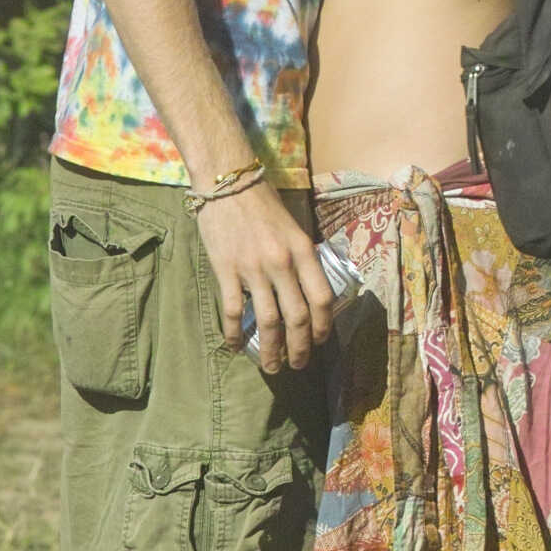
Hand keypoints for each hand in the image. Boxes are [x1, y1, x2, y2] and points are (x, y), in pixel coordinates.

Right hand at [191, 181, 334, 371]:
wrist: (228, 183)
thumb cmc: (264, 204)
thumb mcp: (295, 228)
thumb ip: (303, 258)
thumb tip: (310, 289)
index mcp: (304, 251)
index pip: (322, 298)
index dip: (324, 325)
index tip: (322, 341)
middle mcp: (282, 263)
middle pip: (297, 316)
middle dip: (301, 347)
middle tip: (299, 365)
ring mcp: (253, 269)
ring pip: (267, 321)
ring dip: (271, 349)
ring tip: (272, 367)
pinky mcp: (226, 271)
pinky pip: (233, 311)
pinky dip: (234, 333)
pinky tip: (234, 346)